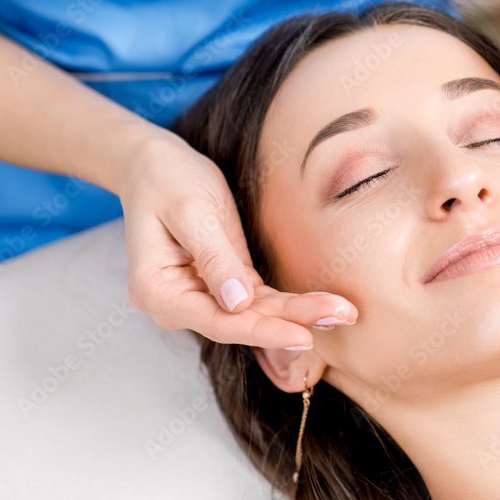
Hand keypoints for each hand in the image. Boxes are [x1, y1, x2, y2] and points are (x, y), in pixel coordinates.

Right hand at [117, 132, 357, 349]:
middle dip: (292, 323)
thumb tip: (238, 304)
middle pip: (240, 323)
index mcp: (156, 292)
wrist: (155, 164)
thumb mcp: (191, 211)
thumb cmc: (167, 180)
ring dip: (299, 314)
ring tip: (343, 312)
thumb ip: (214, 257)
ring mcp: (200, 297)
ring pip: (254, 314)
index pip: (216, 322)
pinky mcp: (224, 283)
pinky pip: (258, 300)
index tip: (302, 335)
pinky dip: (290, 303)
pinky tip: (323, 305)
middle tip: (342, 317)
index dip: (262, 331)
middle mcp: (177, 304)